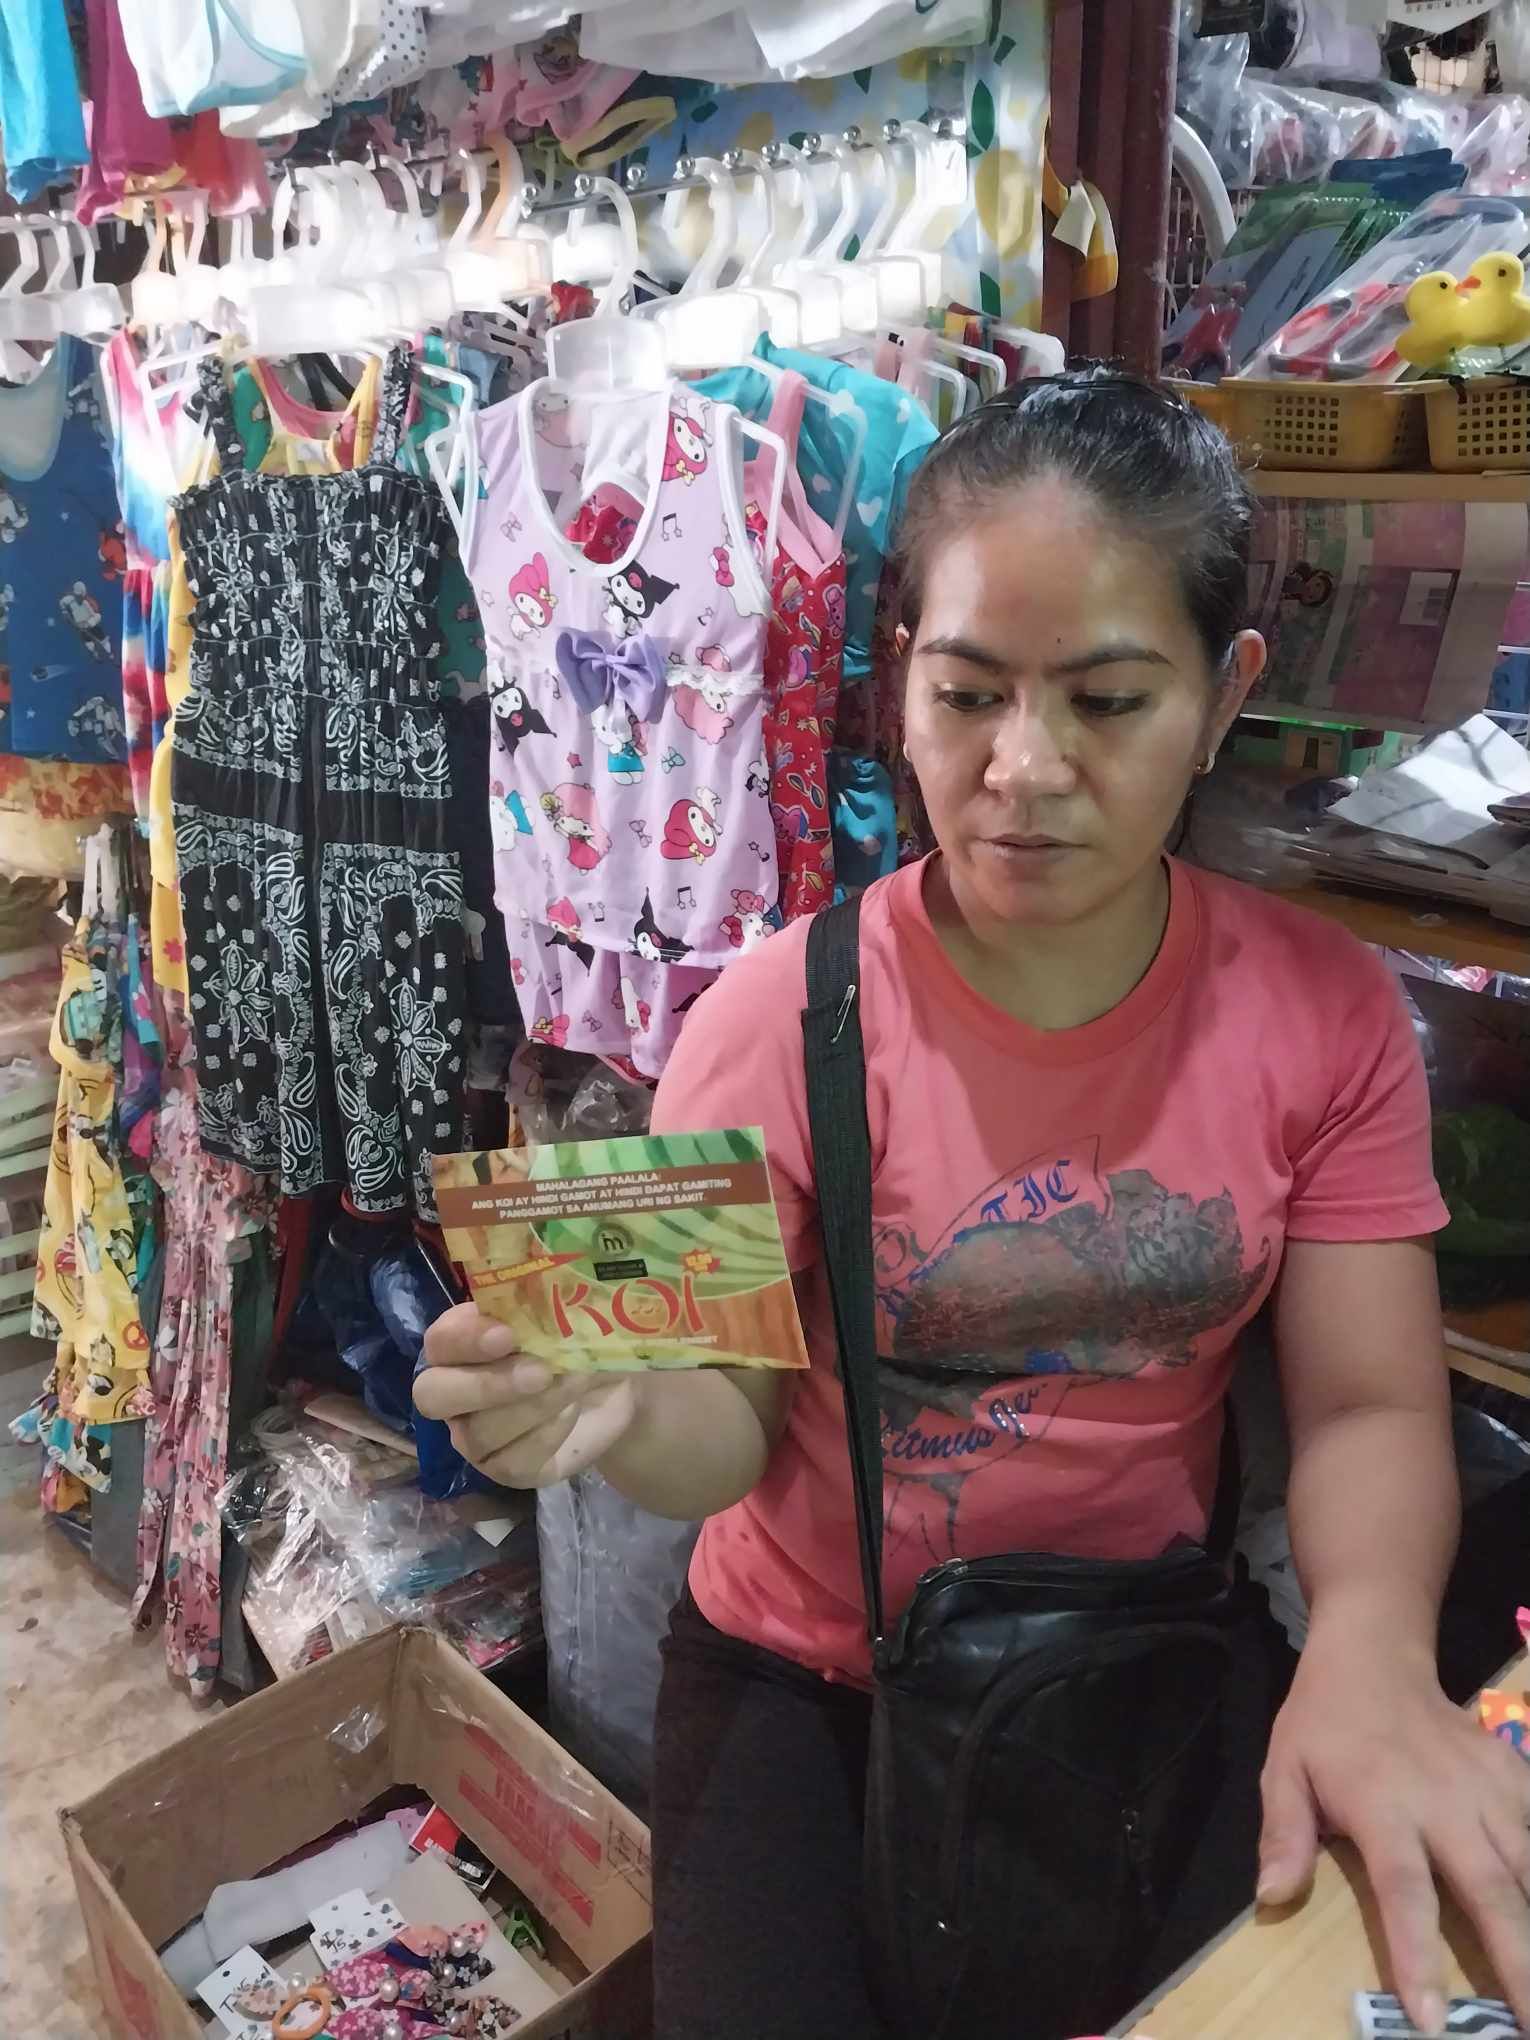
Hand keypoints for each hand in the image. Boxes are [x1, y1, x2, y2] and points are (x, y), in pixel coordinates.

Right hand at [414, 1303, 641, 1486]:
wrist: (612, 1388)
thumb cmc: (576, 1340)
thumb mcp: (568, 1314)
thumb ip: (545, 1303)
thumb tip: (550, 1294)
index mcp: (460, 1344)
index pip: (440, 1341)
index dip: (466, 1339)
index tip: (507, 1335)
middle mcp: (454, 1392)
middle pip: (433, 1396)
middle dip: (485, 1385)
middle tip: (539, 1372)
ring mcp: (475, 1437)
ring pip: (479, 1433)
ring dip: (533, 1407)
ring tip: (576, 1381)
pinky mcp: (507, 1470)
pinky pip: (512, 1462)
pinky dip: (547, 1434)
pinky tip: (572, 1411)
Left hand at [1257, 1623, 1529, 2034]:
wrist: (1373, 1653)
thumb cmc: (1324, 1722)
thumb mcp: (1285, 1769)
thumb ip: (1284, 1834)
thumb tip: (1272, 1898)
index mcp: (1383, 1806)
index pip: (1406, 1893)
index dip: (1418, 1956)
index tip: (1432, 2019)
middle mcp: (1446, 1802)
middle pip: (1492, 1891)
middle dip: (1520, 1965)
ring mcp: (1488, 1786)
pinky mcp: (1514, 1772)